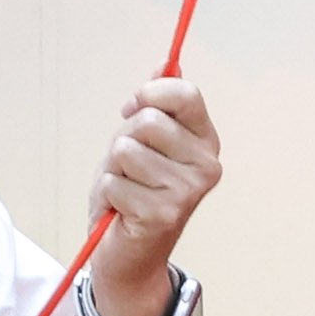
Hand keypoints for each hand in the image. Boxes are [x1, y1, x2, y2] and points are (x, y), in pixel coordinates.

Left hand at [82, 76, 222, 315]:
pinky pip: (114, 182)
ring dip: (113, 170)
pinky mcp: (163, 214)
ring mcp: (188, 191)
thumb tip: (167, 63)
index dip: (148, 94)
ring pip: (125, 151)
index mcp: (205, 140)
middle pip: (147, 120)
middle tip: (129, 166)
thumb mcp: (142, 141)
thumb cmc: (134, 193)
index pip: (184, 94)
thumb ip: (156, 105)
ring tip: (126, 189)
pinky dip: (108, 195)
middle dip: (124, 139)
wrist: (128, 252)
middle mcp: (206, 165)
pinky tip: (122, 210)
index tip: (132, 109)